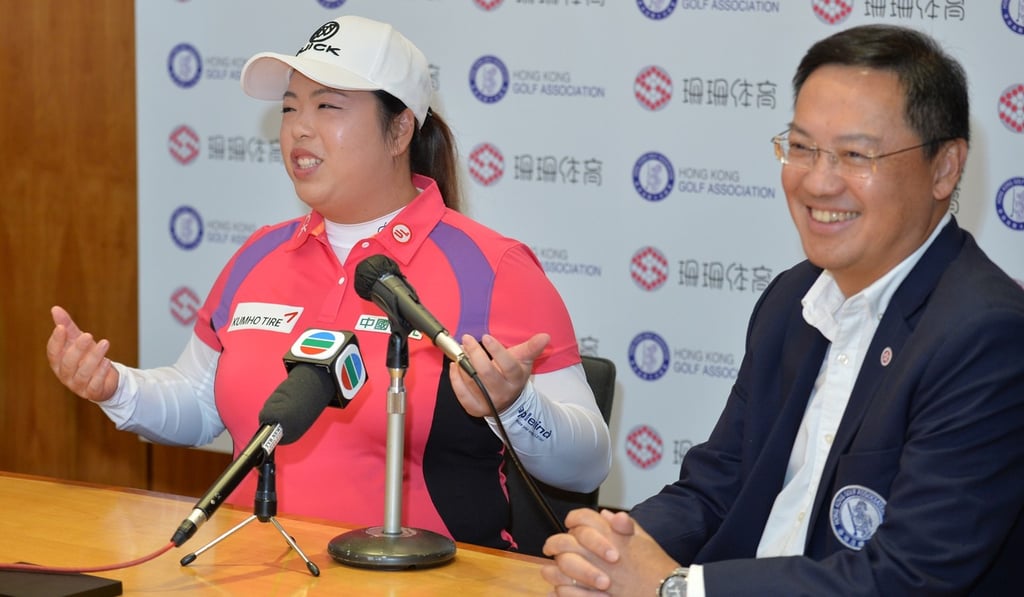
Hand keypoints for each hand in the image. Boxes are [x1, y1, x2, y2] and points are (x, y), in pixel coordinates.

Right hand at [46, 305, 118, 401]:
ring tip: (105, 343)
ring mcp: (78, 386)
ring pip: (83, 373)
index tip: (61, 327)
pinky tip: (108, 362)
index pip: (52, 353)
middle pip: (68, 363)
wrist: (106, 376)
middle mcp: (66, 375)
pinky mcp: (93, 392)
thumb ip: (67, 326)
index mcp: (59, 362)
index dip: (56, 341)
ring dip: (94, 358)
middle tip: (88, 335)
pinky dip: (101, 373)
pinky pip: (95, 385)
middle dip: (78, 349)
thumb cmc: (88, 356)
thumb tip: (55, 308)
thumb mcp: (78, 339)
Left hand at [448, 333, 548, 416]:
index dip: (497, 351)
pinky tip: (455, 366)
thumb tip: (545, 336)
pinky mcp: (475, 408)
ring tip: (460, 351)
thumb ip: (532, 347)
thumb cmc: (513, 375)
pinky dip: (456, 380)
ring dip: (463, 365)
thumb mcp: (523, 360)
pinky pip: (462, 395)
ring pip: (472, 383)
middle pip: (487, 374)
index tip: (486, 337)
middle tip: (467, 339)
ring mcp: (488, 402)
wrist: (509, 400)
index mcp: (516, 378)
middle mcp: (503, 392)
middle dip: (475, 355)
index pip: (508, 365)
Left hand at [541, 508, 679, 596]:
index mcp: (610, 535)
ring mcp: (595, 575)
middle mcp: (599, 553)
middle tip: (549, 548)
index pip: (581, 519)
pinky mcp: (596, 595)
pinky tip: (557, 590)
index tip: (568, 525)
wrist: (666, 590)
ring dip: (552, 569)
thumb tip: (605, 515)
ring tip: (548, 570)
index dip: (572, 520)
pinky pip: (569, 592)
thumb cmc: (656, 565)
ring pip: (562, 569)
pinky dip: (560, 591)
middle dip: (553, 544)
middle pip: (565, 543)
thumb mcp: (643, 538)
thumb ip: (623, 525)